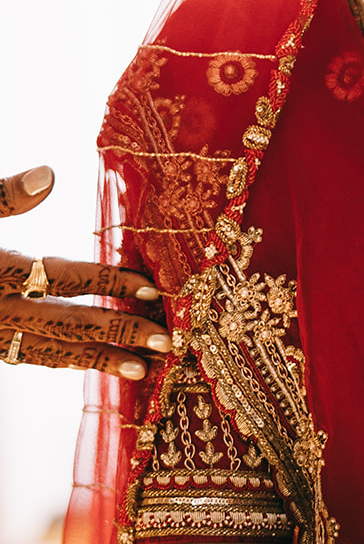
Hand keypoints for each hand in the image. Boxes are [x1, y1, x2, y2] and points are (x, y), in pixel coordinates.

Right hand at [0, 166, 164, 378]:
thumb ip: (2, 196)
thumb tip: (48, 175)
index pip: (61, 277)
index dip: (108, 282)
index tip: (152, 287)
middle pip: (64, 324)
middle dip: (117, 333)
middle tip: (167, 340)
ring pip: (48, 352)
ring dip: (97, 360)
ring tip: (142, 368)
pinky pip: (27, 357)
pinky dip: (64, 361)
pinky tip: (92, 361)